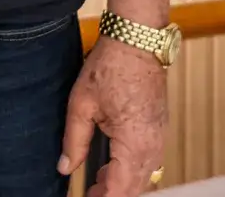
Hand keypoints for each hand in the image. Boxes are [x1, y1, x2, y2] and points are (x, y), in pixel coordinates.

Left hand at [58, 38, 167, 195]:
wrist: (136, 43)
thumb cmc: (110, 68)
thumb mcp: (81, 105)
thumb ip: (74, 140)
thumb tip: (65, 167)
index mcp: (134, 144)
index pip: (120, 188)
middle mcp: (152, 146)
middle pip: (135, 188)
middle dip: (112, 194)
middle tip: (90, 194)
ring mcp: (159, 138)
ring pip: (144, 177)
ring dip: (122, 185)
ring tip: (96, 185)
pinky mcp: (159, 130)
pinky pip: (149, 162)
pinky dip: (131, 171)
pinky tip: (112, 166)